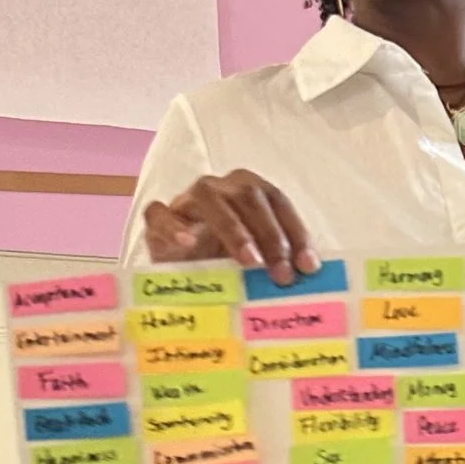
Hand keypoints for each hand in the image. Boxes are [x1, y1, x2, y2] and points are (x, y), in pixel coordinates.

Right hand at [143, 169, 317, 281]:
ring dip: (234, 229)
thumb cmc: (222, 263)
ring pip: (208, 198)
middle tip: (281, 274)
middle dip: (270, 235)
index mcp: (248, 191)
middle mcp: (219, 188)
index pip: (277, 201)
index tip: (308, 266)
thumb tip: (308, 275)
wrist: (176, 274)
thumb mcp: (255, 263)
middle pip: (248, 196)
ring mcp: (186, 201)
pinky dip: (173, 226)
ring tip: (250, 262)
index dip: (295, 231)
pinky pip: (159, 213)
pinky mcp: (156, 220)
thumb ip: (278, 261)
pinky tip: (189, 243)